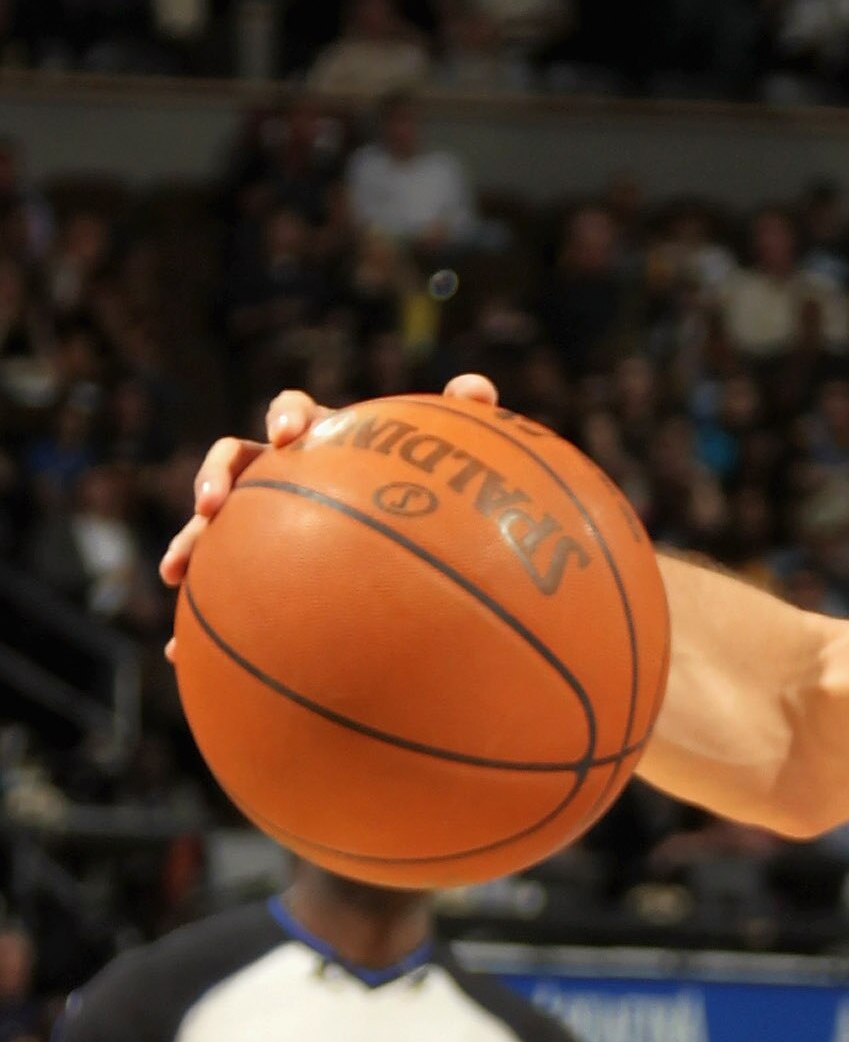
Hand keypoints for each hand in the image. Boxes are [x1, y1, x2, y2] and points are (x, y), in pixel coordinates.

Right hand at [160, 370, 500, 629]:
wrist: (412, 563)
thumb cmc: (426, 503)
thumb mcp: (447, 468)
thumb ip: (462, 423)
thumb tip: (478, 387)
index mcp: (323, 442)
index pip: (296, 412)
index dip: (287, 418)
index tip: (291, 439)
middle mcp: (280, 476)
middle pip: (234, 461)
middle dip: (215, 476)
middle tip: (212, 503)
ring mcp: (259, 526)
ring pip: (210, 526)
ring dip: (189, 542)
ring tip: (176, 573)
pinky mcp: (249, 574)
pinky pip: (217, 596)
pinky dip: (195, 622)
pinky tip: (181, 654)